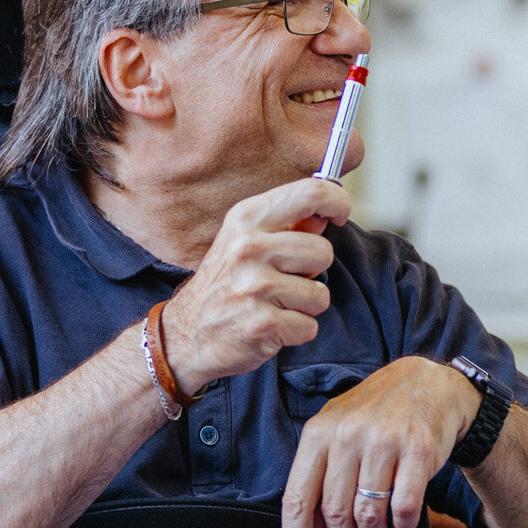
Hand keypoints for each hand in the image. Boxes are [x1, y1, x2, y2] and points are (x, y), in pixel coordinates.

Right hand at [163, 178, 351, 392]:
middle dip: (312, 272)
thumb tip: (325, 214)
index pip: (311, 192)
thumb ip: (287, 226)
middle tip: (283, 281)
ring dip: (304, 306)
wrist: (186, 335)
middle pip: (324, 252)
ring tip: (273, 305)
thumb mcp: (244, 242)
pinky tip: (269, 327)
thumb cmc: (223, 285)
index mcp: (246, 219)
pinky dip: (295, 333)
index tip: (340, 215)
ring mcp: (255, 287)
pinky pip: (309, 327)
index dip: (338, 201)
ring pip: (320, 295)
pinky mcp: (262, 324)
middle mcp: (249, 247)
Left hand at [280, 356, 480, 527]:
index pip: (297, 497)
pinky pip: (405, 505)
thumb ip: (320, 476)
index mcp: (319, 433)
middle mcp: (348, 435)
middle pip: (335, 513)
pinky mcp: (418, 449)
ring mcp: (384, 441)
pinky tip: (402, 525)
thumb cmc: (378, 414)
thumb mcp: (338, 432)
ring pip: (369, 514)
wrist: (429, 383)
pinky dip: (403, 524)